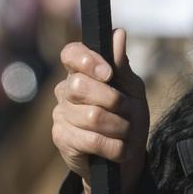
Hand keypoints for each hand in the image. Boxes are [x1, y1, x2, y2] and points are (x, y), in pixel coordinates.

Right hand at [51, 29, 149, 193]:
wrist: (126, 160)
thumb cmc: (129, 119)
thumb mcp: (132, 91)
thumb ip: (122, 66)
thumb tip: (119, 33)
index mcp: (81, 72)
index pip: (71, 53)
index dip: (87, 60)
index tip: (108, 74)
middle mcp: (65, 90)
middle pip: (80, 85)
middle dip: (113, 100)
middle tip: (128, 111)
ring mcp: (60, 114)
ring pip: (91, 116)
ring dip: (119, 127)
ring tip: (126, 133)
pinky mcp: (61, 138)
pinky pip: (91, 139)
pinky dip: (114, 146)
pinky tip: (119, 150)